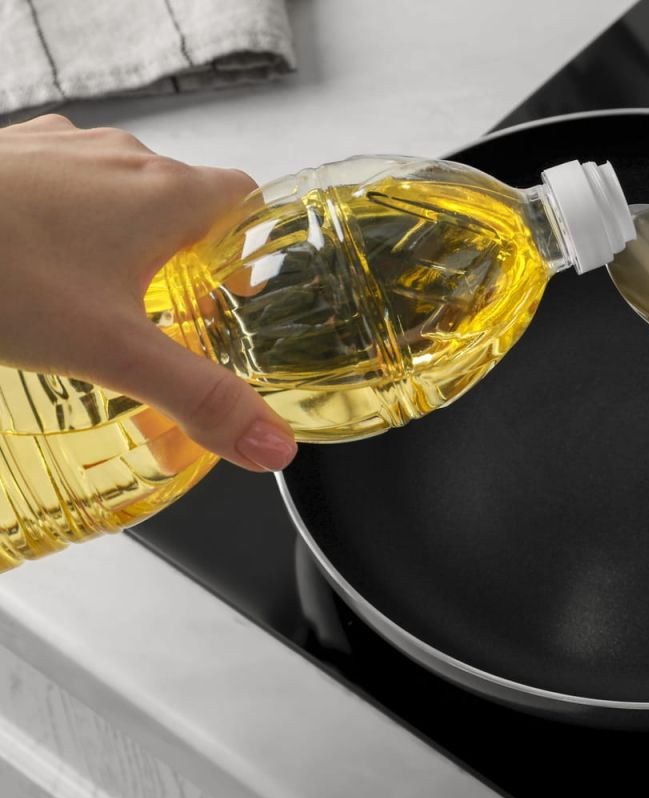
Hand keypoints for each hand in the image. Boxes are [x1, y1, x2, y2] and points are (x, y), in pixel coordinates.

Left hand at [0, 114, 295, 470]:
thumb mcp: (111, 353)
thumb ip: (199, 400)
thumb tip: (271, 445)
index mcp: (164, 194)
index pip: (245, 198)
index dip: (252, 244)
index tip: (238, 290)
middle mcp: (118, 157)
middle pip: (181, 198)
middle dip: (185, 254)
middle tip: (170, 313)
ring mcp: (56, 149)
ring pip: (117, 189)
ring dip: (124, 234)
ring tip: (99, 294)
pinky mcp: (6, 155)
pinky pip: (57, 182)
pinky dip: (65, 219)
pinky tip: (35, 264)